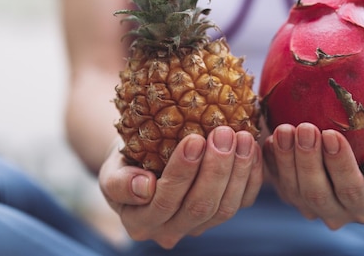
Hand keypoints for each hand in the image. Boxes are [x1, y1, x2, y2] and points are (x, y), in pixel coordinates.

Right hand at [99, 126, 262, 248]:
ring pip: (225, 208)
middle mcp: (171, 230)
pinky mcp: (222, 212)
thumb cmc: (127, 158)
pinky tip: (251, 147)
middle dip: (215, 169)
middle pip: (200, 207)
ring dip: (238, 170)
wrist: (145, 156)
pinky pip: (243, 200)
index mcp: (141, 222)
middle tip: (224, 133)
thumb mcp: (111, 167)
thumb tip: (144, 188)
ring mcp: (200, 225)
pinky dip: (251, 175)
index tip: (194, 139)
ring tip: (241, 136)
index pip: (164, 202)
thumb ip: (119, 182)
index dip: (182, 173)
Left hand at [263, 123, 363, 228]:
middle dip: (308, 159)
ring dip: (286, 157)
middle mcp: (335, 213)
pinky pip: (275, 180)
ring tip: (285, 129)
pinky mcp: (288, 193)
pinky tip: (271, 137)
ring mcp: (307, 206)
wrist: (361, 148)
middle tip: (304, 128)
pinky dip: (271, 160)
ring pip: (292, 188)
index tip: (330, 134)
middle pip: (317, 192)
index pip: (351, 189)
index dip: (339, 164)